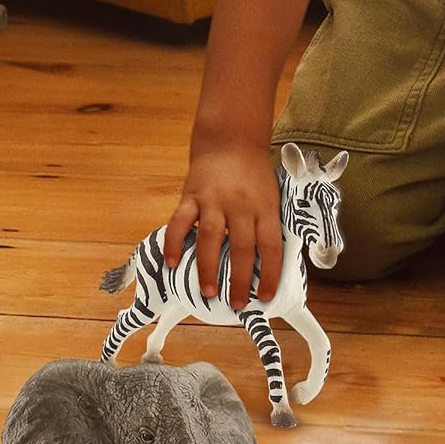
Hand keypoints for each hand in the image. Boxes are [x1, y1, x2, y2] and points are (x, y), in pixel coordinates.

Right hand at [163, 143, 282, 306]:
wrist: (232, 139)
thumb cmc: (255, 176)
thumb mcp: (272, 198)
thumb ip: (269, 226)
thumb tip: (271, 265)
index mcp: (266, 207)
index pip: (272, 246)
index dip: (270, 273)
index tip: (265, 296)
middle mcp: (241, 205)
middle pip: (242, 246)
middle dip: (239, 279)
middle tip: (237, 304)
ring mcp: (215, 199)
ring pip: (211, 237)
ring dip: (208, 268)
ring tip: (208, 293)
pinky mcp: (192, 195)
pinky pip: (180, 221)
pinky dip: (174, 242)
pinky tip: (171, 263)